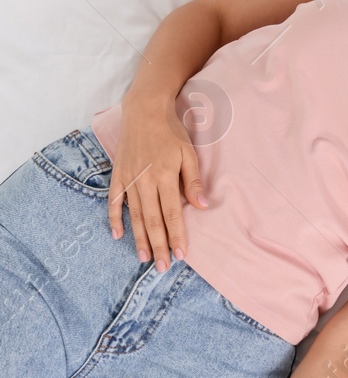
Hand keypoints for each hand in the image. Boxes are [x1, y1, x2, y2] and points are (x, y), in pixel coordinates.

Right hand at [108, 93, 206, 270]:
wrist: (144, 110)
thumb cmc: (172, 132)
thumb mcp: (189, 154)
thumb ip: (194, 181)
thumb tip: (203, 206)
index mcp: (165, 177)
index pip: (172, 214)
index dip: (177, 236)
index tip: (182, 255)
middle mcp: (145, 181)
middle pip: (152, 220)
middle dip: (159, 245)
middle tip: (163, 267)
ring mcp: (129, 179)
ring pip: (134, 215)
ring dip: (139, 238)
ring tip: (145, 258)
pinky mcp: (118, 174)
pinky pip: (114, 201)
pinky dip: (115, 218)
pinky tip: (117, 235)